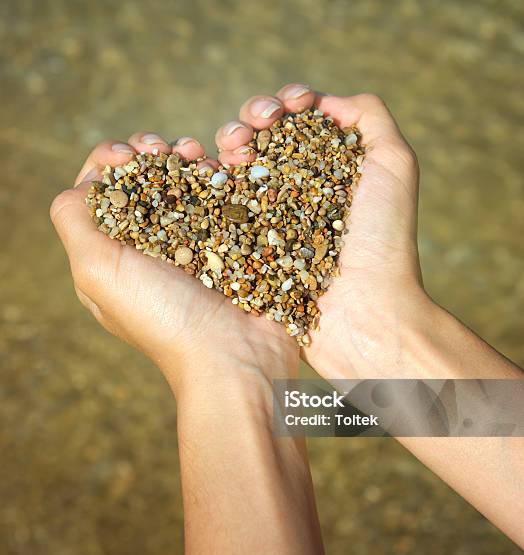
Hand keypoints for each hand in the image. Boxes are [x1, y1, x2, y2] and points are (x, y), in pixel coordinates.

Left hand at [50, 133, 298, 384]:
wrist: (235, 356)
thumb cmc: (164, 318)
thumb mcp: (97, 272)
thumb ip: (75, 221)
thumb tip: (85, 184)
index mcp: (113, 257)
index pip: (101, 193)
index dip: (110, 163)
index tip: (130, 155)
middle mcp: (151, 250)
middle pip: (143, 184)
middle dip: (151, 155)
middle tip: (165, 149)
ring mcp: (194, 247)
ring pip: (184, 186)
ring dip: (186, 159)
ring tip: (197, 154)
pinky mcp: (230, 245)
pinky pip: (221, 199)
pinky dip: (218, 177)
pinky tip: (221, 167)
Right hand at [215, 84, 426, 377]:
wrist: (363, 311)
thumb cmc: (383, 239)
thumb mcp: (395, 164)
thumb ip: (368, 117)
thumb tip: (323, 103)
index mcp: (330, 170)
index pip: (300, 123)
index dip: (287, 104)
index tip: (288, 105)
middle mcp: (298, 190)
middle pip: (266, 139)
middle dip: (254, 118)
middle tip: (254, 127)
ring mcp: (271, 216)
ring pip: (239, 165)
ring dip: (231, 141)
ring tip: (233, 147)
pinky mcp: (248, 243)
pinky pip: (222, 203)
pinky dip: (210, 177)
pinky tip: (209, 165)